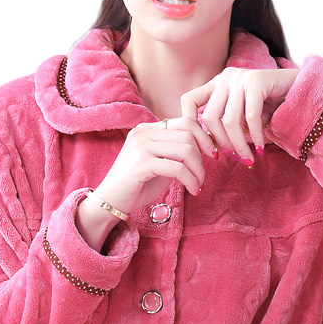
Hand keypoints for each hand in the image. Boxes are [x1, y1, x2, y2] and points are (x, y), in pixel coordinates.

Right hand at [76, 117, 212, 250]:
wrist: (110, 202)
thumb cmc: (137, 185)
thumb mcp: (160, 164)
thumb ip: (177, 153)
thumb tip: (205, 148)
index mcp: (147, 129)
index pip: (185, 121)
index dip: (204, 137)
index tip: (212, 154)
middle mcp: (143, 133)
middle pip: (188, 134)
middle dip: (203, 156)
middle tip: (203, 175)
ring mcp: (141, 146)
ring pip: (185, 150)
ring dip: (198, 170)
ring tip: (198, 184)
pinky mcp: (141, 163)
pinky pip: (177, 168)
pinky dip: (190, 180)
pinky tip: (193, 190)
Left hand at [180, 67, 298, 165]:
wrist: (302, 90)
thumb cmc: (271, 107)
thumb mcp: (243, 116)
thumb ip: (225, 124)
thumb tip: (208, 147)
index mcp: (217, 84)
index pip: (188, 100)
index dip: (187, 122)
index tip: (198, 143)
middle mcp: (226, 78)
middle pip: (208, 117)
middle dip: (219, 142)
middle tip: (230, 156)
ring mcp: (241, 78)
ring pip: (229, 121)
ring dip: (238, 145)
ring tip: (247, 158)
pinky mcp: (257, 82)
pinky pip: (250, 118)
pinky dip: (255, 137)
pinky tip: (260, 148)